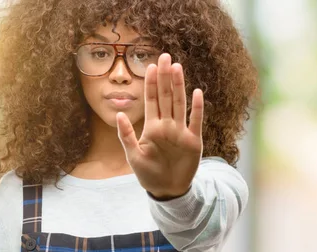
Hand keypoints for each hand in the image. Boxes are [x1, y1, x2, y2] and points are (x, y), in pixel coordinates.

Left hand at [116, 53, 203, 199]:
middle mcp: (167, 125)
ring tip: (177, 68)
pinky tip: (197, 93)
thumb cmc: (148, 174)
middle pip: (166, 96)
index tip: (150, 65)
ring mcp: (181, 132)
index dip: (151, 83)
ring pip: (180, 104)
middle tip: (165, 57)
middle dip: (165, 77)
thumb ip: (126, 135)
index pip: (151, 100)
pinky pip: (196, 121)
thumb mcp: (133, 156)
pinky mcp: (193, 141)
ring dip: (179, 86)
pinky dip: (197, 108)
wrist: (167, 190)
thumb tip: (118, 113)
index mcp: (152, 127)